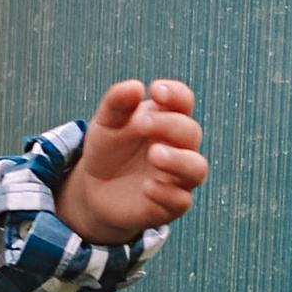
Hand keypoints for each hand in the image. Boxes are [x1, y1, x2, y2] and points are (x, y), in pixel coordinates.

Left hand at [58, 78, 208, 245]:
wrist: (95, 188)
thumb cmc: (108, 149)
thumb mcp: (105, 123)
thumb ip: (117, 103)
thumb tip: (135, 87)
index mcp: (165, 119)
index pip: (183, 101)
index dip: (176, 94)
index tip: (156, 90)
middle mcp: (178, 146)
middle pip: (190, 132)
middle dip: (169, 125)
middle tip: (141, 123)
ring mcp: (177, 176)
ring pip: (196, 168)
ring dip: (179, 160)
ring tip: (155, 154)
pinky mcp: (169, 204)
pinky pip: (180, 200)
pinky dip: (166, 193)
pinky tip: (147, 187)